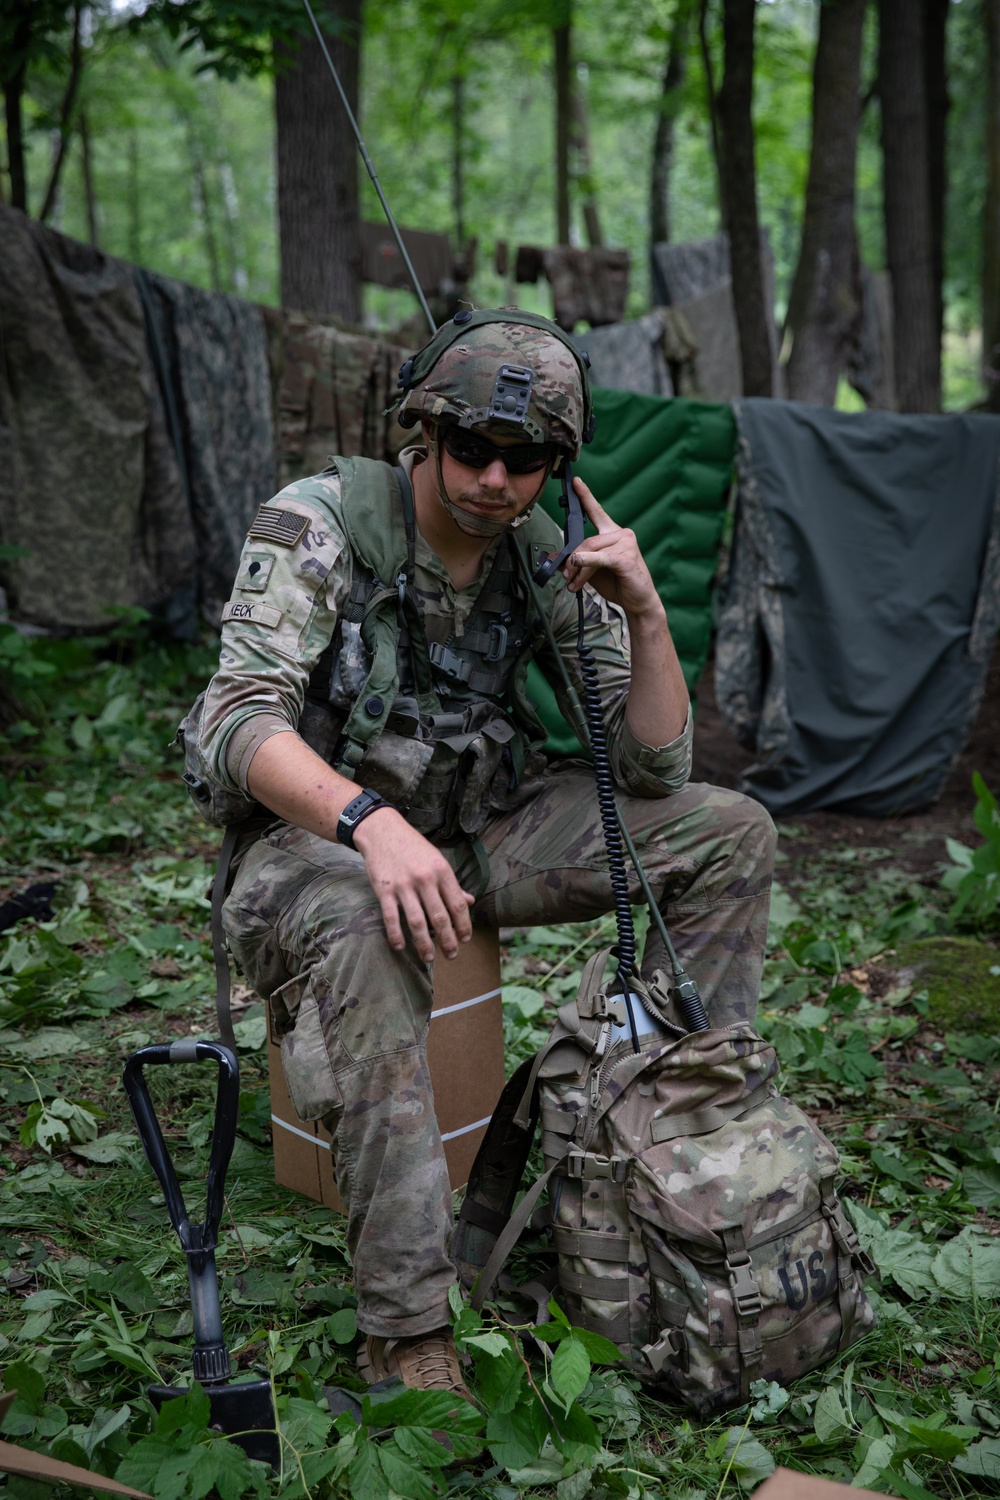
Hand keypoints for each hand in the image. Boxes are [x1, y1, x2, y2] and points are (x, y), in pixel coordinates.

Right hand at [353, 807, 474, 963]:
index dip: (464, 924)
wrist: (382, 830)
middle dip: (448, 940)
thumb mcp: (437, 859)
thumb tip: (469, 902)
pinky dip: (396, 935)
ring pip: (417, 922)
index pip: (457, 904)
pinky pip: (391, 918)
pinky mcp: (384, 890)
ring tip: (429, 958)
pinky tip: (400, 947)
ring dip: (424, 944)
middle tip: (452, 955)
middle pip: (440, 917)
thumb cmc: (413, 846)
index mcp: (441, 871)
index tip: (465, 938)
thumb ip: (452, 884)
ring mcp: (403, 886)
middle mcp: (425, 879)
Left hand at [560, 478, 663, 621]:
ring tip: (573, 582)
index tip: (576, 482)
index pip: (597, 511)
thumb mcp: (592, 571)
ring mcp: (626, 544)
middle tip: (565, 575)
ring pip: (591, 550)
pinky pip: (601, 558)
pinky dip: (587, 562)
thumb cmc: (619, 583)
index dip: (586, 496)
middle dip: (572, 559)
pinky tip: (578, 564)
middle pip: (587, 540)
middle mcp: (621, 534)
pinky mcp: (626, 558)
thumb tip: (555, 559)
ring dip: (578, 568)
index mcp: (613, 534)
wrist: (638, 601)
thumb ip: (576, 562)